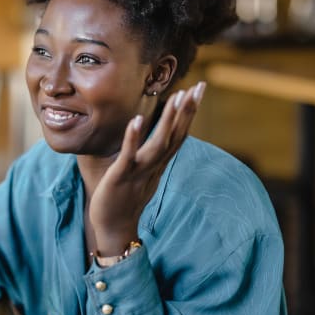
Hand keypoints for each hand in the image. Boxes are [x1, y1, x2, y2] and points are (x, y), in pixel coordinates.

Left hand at [89, 81, 205, 255]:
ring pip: (158, 144)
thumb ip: (151, 156)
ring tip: (176, 97)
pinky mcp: (121, 177)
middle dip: (187, 111)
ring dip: (167, 121)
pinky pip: (128, 156)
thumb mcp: (142, 173)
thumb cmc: (125, 198)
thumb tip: (158, 140)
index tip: (198, 89)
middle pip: (175, 136)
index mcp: (158, 164)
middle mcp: (153, 166)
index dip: (189, 112)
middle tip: (200, 86)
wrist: (114, 228)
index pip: (178, 135)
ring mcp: (138, 172)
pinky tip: (136, 120)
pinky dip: (133, 139)